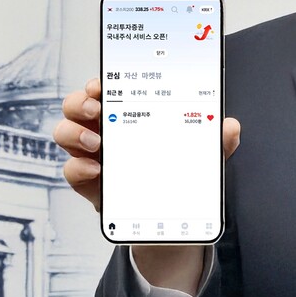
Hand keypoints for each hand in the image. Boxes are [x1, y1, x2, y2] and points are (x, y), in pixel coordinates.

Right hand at [54, 77, 241, 210]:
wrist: (168, 215)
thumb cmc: (177, 172)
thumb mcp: (201, 154)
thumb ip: (217, 141)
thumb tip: (230, 127)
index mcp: (130, 113)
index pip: (107, 89)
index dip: (100, 81)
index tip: (103, 83)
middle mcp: (106, 129)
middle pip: (77, 105)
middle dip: (79, 101)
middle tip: (96, 109)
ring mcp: (93, 155)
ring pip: (65, 132)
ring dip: (74, 132)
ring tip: (98, 143)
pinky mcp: (89, 182)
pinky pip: (70, 170)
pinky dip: (78, 166)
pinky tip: (96, 168)